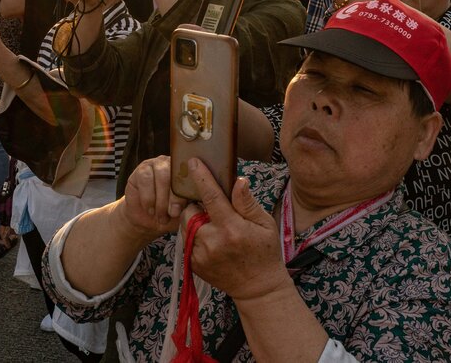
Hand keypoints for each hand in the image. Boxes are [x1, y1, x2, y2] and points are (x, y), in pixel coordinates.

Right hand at [118, 156, 187, 241]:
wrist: (148, 220)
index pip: (194, 175)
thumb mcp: (185, 212)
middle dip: (175, 197)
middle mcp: (175, 164)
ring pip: (162, 176)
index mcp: (191, 172)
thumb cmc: (170, 214)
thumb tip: (200, 204)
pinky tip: (150, 209)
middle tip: (173, 213)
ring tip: (161, 215)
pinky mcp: (142, 169)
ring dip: (161, 199)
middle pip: (178, 175)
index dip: (189, 192)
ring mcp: (158, 164)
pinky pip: (146, 179)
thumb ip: (193, 205)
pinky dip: (148, 197)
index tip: (185, 208)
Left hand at [182, 159, 289, 301]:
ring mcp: (200, 255)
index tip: (193, 162)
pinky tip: (212, 242)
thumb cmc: (264, 252)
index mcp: (231, 228)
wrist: (257, 288)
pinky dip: (195, 236)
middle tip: (213, 210)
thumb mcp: (264, 224)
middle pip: (190, 211)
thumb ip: (247, 202)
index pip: (211, 197)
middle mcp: (212, 241)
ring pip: (186, 226)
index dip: (201, 177)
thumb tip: (238, 180)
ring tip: (215, 228)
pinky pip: (187, 241)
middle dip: (197, 205)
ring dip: (196, 221)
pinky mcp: (193, 265)